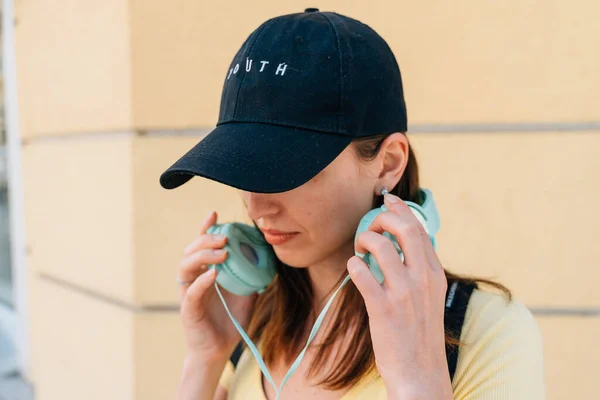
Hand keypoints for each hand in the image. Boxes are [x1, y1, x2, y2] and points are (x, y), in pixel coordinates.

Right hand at [178, 211, 257, 361]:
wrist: (219, 350)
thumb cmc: (230, 320)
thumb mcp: (248, 293)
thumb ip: (253, 276)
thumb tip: (269, 258)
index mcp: (205, 271)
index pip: (201, 245)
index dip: (206, 228)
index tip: (215, 214)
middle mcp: (193, 279)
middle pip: (190, 251)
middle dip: (206, 239)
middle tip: (225, 238)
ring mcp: (188, 293)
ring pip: (185, 267)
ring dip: (203, 256)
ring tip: (222, 253)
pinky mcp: (188, 309)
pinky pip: (191, 291)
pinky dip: (201, 281)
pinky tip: (214, 275)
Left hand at [347, 193, 451, 398]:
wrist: (420, 374)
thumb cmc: (420, 335)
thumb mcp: (430, 298)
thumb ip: (420, 271)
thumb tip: (402, 246)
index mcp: (435, 274)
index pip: (420, 229)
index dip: (402, 209)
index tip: (388, 198)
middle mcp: (423, 278)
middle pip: (404, 228)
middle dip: (382, 218)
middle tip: (371, 229)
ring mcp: (404, 292)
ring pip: (380, 245)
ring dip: (364, 241)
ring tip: (359, 252)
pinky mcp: (383, 308)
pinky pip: (363, 272)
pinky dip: (354, 264)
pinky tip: (355, 269)